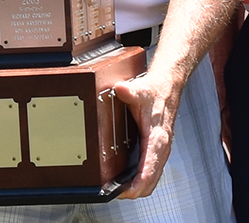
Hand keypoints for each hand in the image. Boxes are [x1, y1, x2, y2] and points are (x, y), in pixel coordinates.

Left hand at [114, 72, 180, 198]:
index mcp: (157, 136)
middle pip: (152, 179)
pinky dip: (142, 179)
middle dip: (136, 190)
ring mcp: (160, 149)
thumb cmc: (155, 91)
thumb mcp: (140, 89)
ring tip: (121, 192)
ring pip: (153, 177)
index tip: (128, 191)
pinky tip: (130, 181)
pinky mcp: (157, 148)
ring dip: (139, 187)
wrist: (166, 87)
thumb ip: (129, 91)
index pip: (150, 166)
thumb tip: (120, 89)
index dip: (139, 182)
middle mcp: (161, 146)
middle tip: (116, 194)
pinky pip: (151, 170)